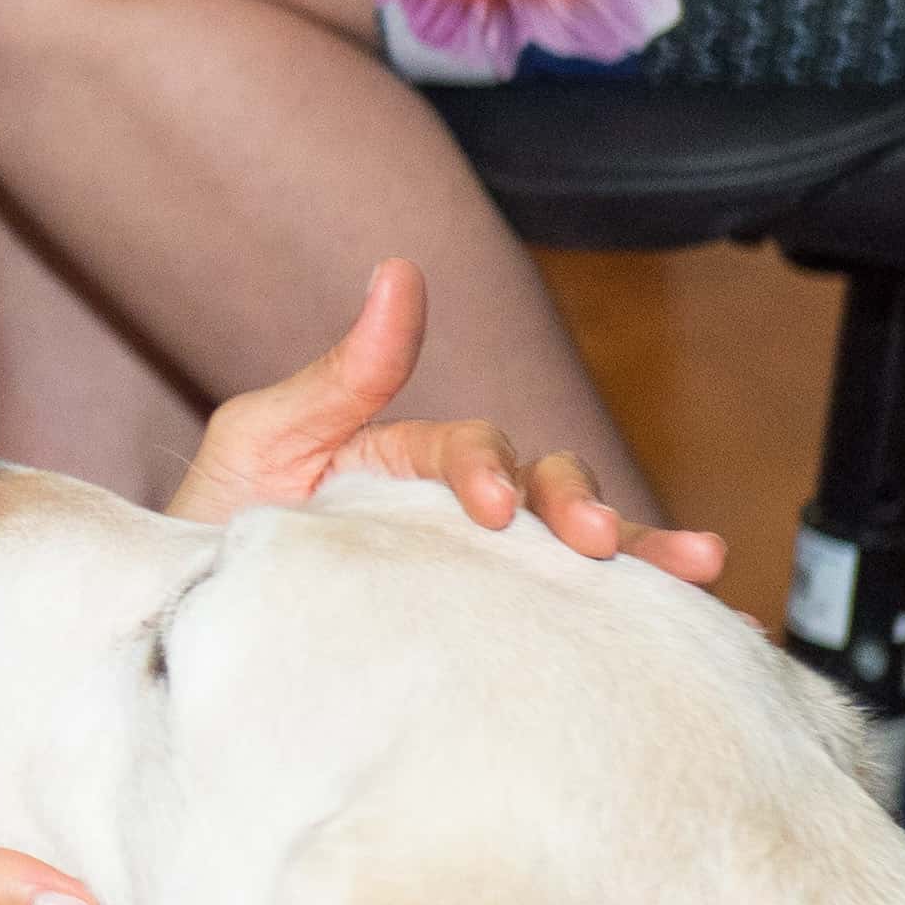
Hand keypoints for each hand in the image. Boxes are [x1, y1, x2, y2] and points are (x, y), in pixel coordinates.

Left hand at [165, 259, 726, 584]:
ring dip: (647, 558)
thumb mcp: (262, 439)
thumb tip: (400, 271)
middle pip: (550, 494)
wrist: (190, 624)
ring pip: (577, 555)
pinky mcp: (485, 631)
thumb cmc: (214, 522)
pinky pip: (569, 622)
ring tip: (703, 578)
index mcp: (410, 461)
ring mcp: (473, 570)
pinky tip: (715, 633)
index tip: (491, 507)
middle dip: (588, 510)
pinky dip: (645, 624)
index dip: (491, 469)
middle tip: (605, 544)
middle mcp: (456, 512)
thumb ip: (339, 373)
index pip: (474, 451)